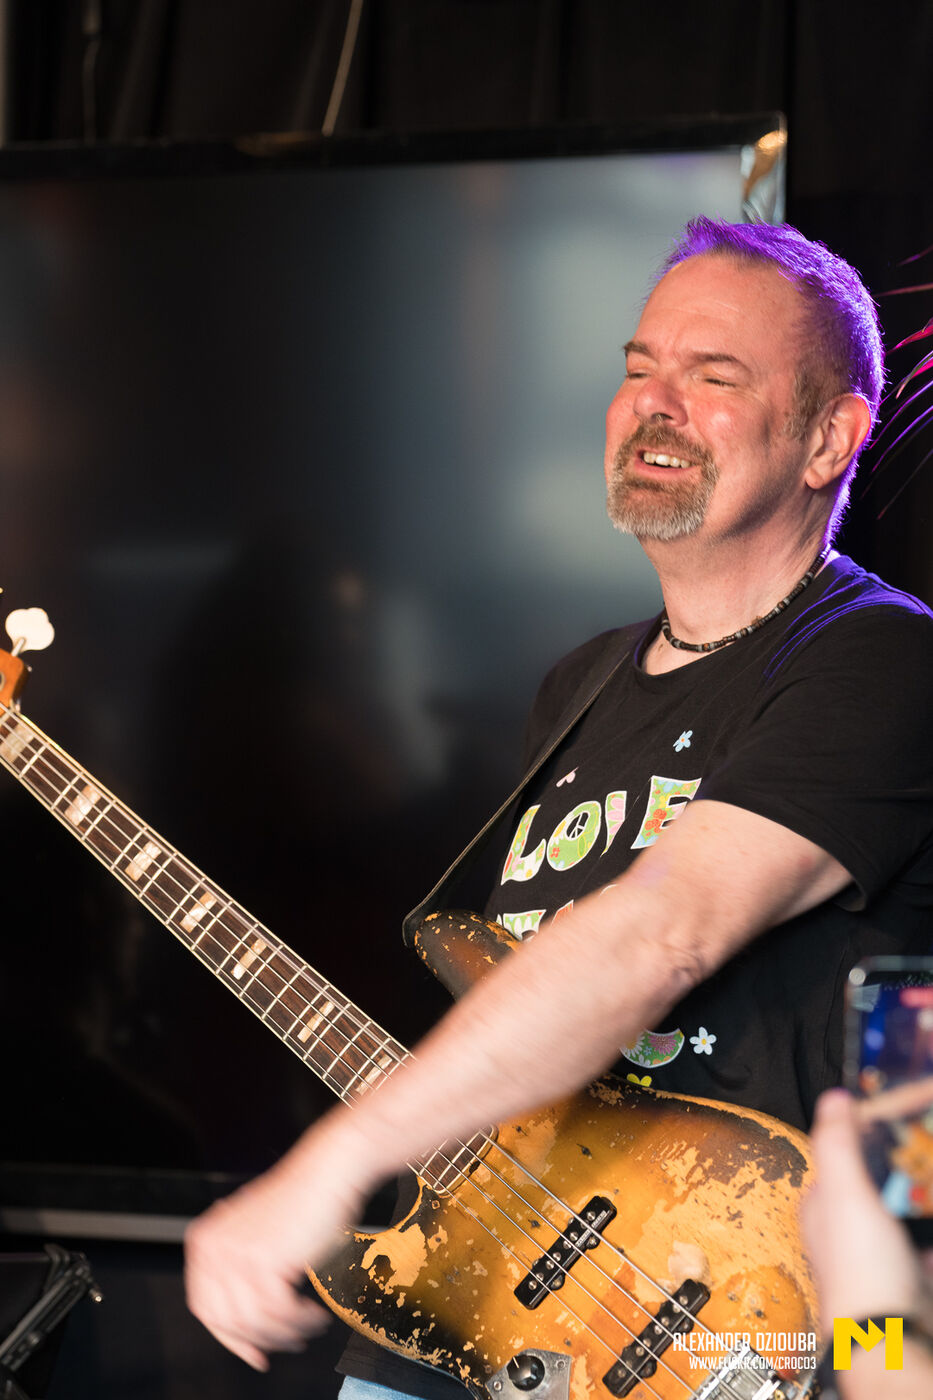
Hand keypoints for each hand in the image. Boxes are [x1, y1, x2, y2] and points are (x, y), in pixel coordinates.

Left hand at [185, 1120, 368, 1369]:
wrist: (328, 1170)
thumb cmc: (302, 1201)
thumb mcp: (256, 1237)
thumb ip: (241, 1275)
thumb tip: (244, 1330)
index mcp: (204, 1241)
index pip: (205, 1308)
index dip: (230, 1337)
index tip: (252, 1351)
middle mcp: (213, 1247)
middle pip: (227, 1320)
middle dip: (260, 1340)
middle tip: (286, 1343)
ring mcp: (236, 1253)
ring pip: (254, 1322)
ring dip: (287, 1331)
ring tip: (308, 1325)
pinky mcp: (264, 1259)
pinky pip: (280, 1313)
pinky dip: (301, 1320)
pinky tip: (315, 1312)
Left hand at [801, 1088, 919, 1330]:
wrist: (893, 1341)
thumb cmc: (860, 1273)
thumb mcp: (844, 1195)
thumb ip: (837, 1145)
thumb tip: (833, 1099)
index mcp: (824, 1209)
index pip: (839, 1159)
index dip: (862, 1134)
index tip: (892, 1113)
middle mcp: (849, 1234)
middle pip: (875, 1188)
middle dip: (900, 1168)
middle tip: (921, 1145)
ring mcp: (882, 1260)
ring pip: (902, 1218)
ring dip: (918, 1199)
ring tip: (928, 1175)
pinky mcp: (912, 1282)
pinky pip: (923, 1250)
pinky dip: (928, 1234)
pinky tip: (929, 1220)